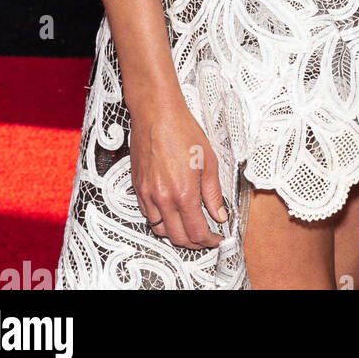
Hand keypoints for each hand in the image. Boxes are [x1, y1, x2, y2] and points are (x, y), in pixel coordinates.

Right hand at [130, 97, 228, 248]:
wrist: (156, 115)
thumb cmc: (183, 131)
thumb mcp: (209, 161)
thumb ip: (213, 193)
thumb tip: (220, 214)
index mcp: (184, 194)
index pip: (197, 232)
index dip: (209, 240)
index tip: (217, 238)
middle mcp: (163, 199)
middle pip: (177, 237)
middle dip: (194, 243)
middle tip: (205, 237)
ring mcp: (148, 195)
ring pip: (160, 230)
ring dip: (176, 234)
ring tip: (189, 227)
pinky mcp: (138, 189)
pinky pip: (148, 215)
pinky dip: (161, 221)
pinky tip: (172, 213)